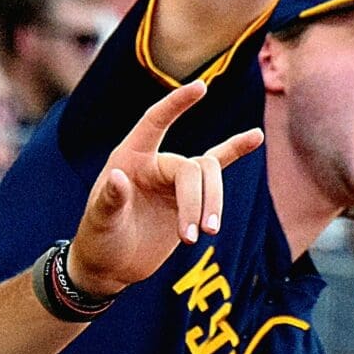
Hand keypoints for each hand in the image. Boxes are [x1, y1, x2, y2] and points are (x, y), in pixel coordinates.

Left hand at [65, 81, 263, 297]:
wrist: (110, 264)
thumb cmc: (98, 238)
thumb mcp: (98, 221)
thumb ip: (109, 199)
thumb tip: (119, 178)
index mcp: (130, 157)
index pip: (155, 122)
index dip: (176, 105)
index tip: (201, 88)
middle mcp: (155, 163)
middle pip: (192, 167)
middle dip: (197, 200)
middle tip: (190, 238)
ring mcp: (174, 180)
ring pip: (210, 175)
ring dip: (213, 203)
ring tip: (208, 233)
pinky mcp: (190, 198)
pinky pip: (217, 169)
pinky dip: (235, 151)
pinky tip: (256, 136)